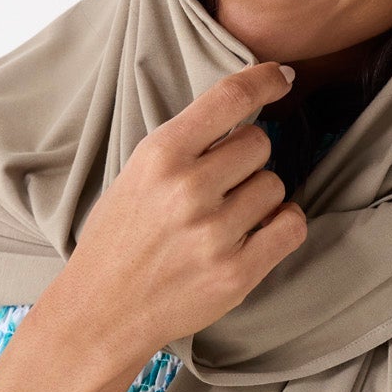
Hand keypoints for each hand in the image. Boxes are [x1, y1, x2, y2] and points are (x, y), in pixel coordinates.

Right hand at [62, 60, 308, 360]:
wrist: (101, 312)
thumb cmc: (119, 241)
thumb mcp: (136, 176)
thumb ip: (186, 146)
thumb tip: (248, 112)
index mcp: (160, 155)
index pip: (230, 98)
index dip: (265, 80)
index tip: (282, 78)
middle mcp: (188, 189)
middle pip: (260, 144)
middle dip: (247, 161)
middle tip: (221, 186)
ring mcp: (214, 233)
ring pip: (275, 186)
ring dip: (259, 199)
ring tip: (225, 220)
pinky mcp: (236, 272)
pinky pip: (291, 227)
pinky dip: (282, 225)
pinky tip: (260, 231)